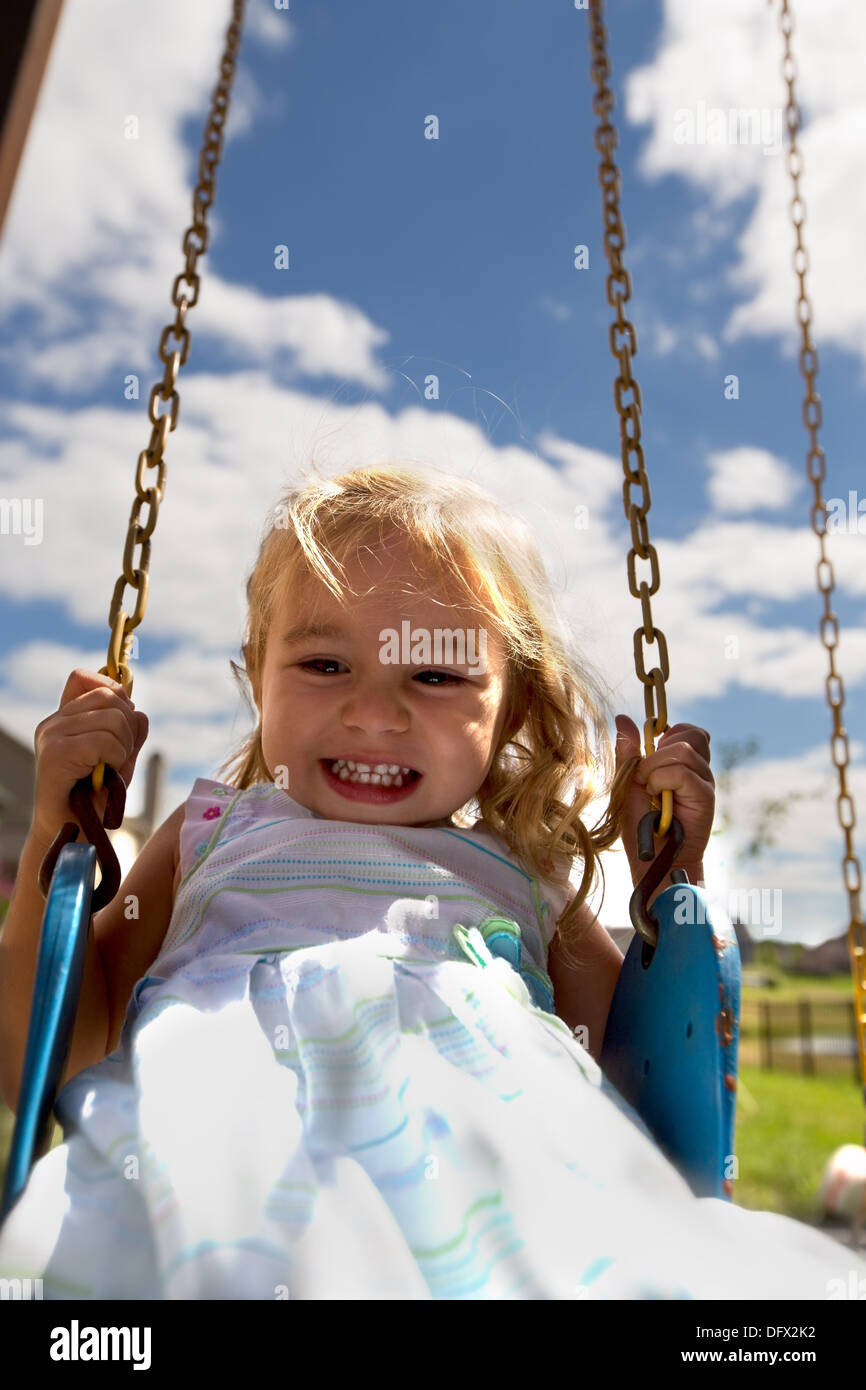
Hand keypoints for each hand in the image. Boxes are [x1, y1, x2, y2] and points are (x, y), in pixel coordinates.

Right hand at [32, 669, 148, 842]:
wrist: (72, 834)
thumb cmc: (96, 799)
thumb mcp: (120, 759)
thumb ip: (131, 734)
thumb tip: (140, 712)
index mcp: (63, 718)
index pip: (84, 677)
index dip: (112, 692)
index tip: (121, 725)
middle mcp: (53, 722)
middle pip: (109, 696)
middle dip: (128, 727)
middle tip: (118, 758)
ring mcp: (51, 736)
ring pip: (113, 718)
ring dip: (124, 747)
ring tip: (109, 770)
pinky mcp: (55, 754)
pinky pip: (105, 741)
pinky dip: (116, 759)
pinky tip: (103, 776)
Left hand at [613, 714, 713, 880]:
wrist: (652, 860)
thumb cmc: (640, 826)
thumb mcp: (627, 781)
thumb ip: (628, 752)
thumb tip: (623, 718)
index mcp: (683, 764)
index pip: (687, 730)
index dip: (666, 733)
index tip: (648, 754)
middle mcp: (698, 770)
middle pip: (689, 733)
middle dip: (659, 750)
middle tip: (646, 776)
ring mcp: (703, 783)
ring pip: (682, 750)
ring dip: (655, 768)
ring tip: (650, 790)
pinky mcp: (705, 797)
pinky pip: (682, 772)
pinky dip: (661, 780)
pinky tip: (656, 797)